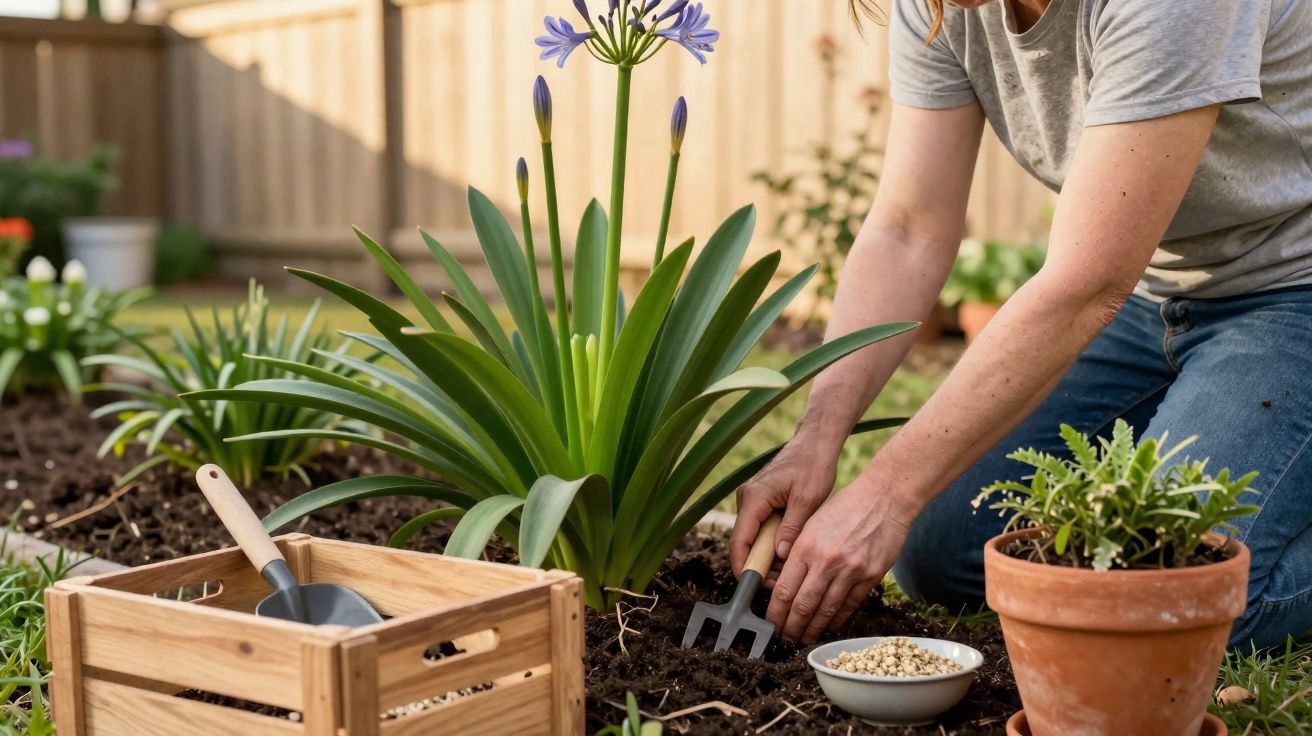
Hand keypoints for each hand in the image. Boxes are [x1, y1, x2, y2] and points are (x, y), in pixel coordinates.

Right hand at [730, 439, 838, 577]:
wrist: (815, 442)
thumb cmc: (813, 465)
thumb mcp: (807, 500)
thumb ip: (792, 529)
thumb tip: (781, 557)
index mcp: (754, 498)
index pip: (739, 541)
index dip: (745, 567)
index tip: (757, 586)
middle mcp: (747, 499)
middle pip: (744, 542)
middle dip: (760, 564)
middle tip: (783, 581)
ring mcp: (752, 500)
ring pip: (753, 537)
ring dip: (768, 555)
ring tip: (790, 568)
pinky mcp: (761, 501)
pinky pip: (761, 529)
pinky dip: (772, 543)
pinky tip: (790, 551)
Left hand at [766, 479, 914, 643]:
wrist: (884, 497)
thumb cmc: (845, 506)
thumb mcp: (812, 523)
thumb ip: (798, 552)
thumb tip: (784, 582)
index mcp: (806, 547)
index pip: (784, 591)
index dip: (775, 613)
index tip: (771, 623)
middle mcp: (826, 562)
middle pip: (802, 606)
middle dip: (790, 628)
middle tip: (785, 638)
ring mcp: (850, 571)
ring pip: (826, 610)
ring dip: (813, 629)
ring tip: (804, 638)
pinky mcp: (870, 576)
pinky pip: (850, 605)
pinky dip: (837, 618)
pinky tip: (829, 625)